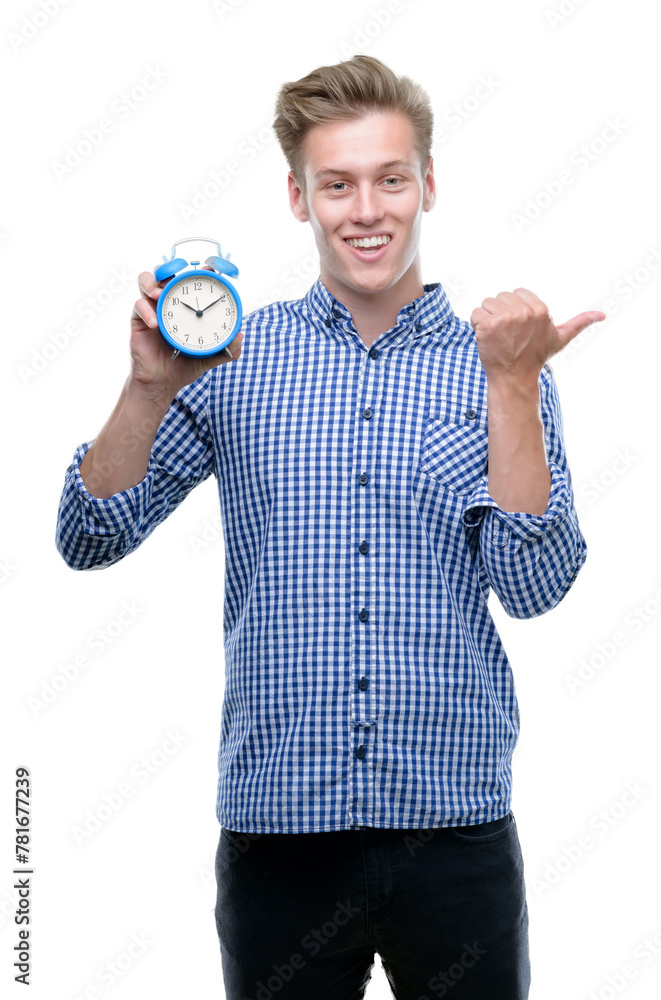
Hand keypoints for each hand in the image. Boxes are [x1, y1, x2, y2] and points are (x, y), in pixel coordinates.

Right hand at [130, 268, 242, 400]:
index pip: (190, 281)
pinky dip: (147, 311)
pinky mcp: (138, 320)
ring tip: (159, 294)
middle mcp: (169, 303)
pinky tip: (155, 324)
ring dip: (153, 283)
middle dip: (171, 268)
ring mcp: (152, 308)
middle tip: (182, 276)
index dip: (199, 271)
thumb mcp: (208, 358)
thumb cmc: (184, 366)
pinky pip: (138, 306)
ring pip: (146, 281)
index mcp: (187, 307)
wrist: (163, 383)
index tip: (210, 268)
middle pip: (165, 273)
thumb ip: (225, 350)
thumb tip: (240, 337)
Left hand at [470, 287, 605, 383]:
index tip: (519, 329)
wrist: (514, 378)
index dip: (514, 310)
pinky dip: (476, 326)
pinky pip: (475, 314)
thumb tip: (602, 315)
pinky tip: (487, 339)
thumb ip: (579, 323)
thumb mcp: (560, 338)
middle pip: (500, 297)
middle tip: (507, 335)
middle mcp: (523, 311)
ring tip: (498, 337)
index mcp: (540, 308)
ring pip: (487, 304)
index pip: (516, 294)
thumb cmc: (536, 357)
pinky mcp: (488, 325)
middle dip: (500, 313)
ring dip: (487, 320)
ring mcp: (505, 318)